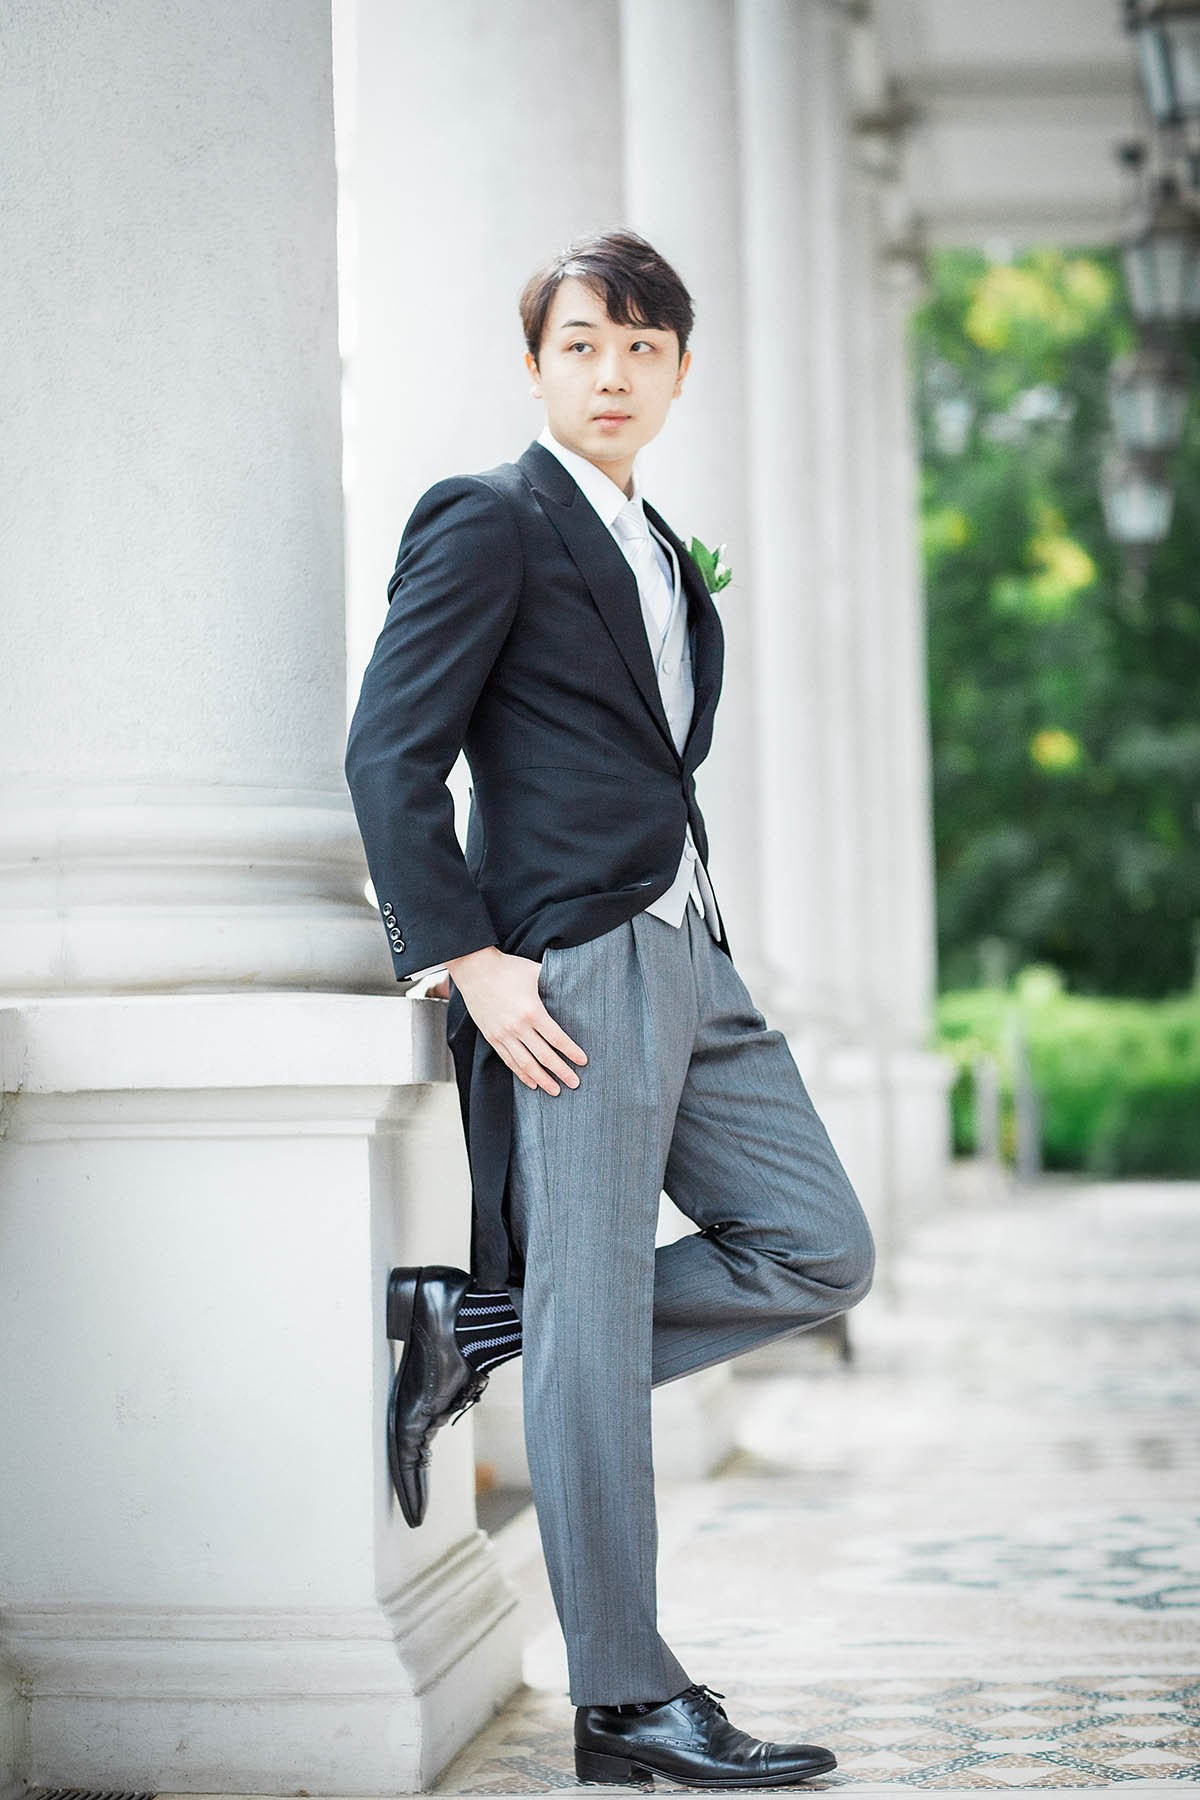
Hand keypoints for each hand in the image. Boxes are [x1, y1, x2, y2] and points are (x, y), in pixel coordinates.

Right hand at [447, 945, 587, 1095]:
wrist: (474, 968)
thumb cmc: (507, 968)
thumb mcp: (535, 972)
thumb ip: (554, 981)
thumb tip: (574, 982)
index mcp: (532, 1011)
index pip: (557, 1038)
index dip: (571, 1052)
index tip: (583, 1061)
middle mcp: (518, 1027)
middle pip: (544, 1056)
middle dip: (562, 1072)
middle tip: (575, 1083)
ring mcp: (503, 1034)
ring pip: (526, 1064)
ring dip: (542, 1079)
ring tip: (555, 1090)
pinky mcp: (492, 1037)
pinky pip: (509, 1060)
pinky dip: (521, 1073)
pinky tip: (532, 1082)